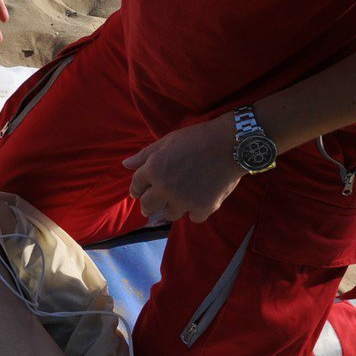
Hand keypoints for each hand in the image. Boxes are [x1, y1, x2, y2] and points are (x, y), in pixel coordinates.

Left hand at [122, 115, 243, 224]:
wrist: (230, 144)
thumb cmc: (196, 138)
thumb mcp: (166, 141)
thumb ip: (144, 155)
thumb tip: (125, 165)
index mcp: (154, 169)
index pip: (136, 186)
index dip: (137, 189)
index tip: (141, 191)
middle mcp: (165, 187)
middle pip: (148, 206)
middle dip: (148, 204)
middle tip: (155, 202)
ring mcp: (184, 200)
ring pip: (169, 214)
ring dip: (172, 207)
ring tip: (181, 197)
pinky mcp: (203, 208)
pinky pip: (193, 217)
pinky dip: (195, 210)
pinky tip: (200, 199)